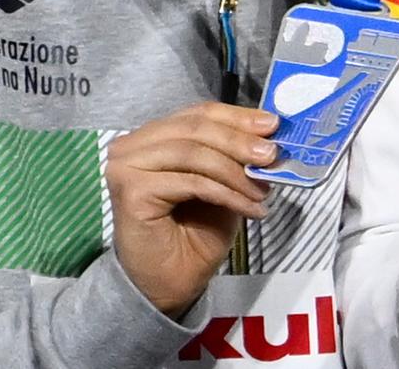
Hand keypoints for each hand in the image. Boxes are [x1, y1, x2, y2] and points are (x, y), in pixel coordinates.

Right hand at [104, 102, 277, 317]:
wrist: (168, 284)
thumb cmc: (193, 235)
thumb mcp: (224, 185)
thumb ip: (235, 156)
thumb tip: (269, 135)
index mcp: (153, 136)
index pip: (199, 113)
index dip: (238, 117)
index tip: (272, 124)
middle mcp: (132, 145)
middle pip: (196, 128)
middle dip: (240, 141)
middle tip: (272, 156)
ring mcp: (126, 166)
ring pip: (194, 153)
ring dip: (236, 172)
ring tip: (263, 191)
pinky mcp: (131, 190)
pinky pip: (191, 182)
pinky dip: (227, 193)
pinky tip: (249, 208)